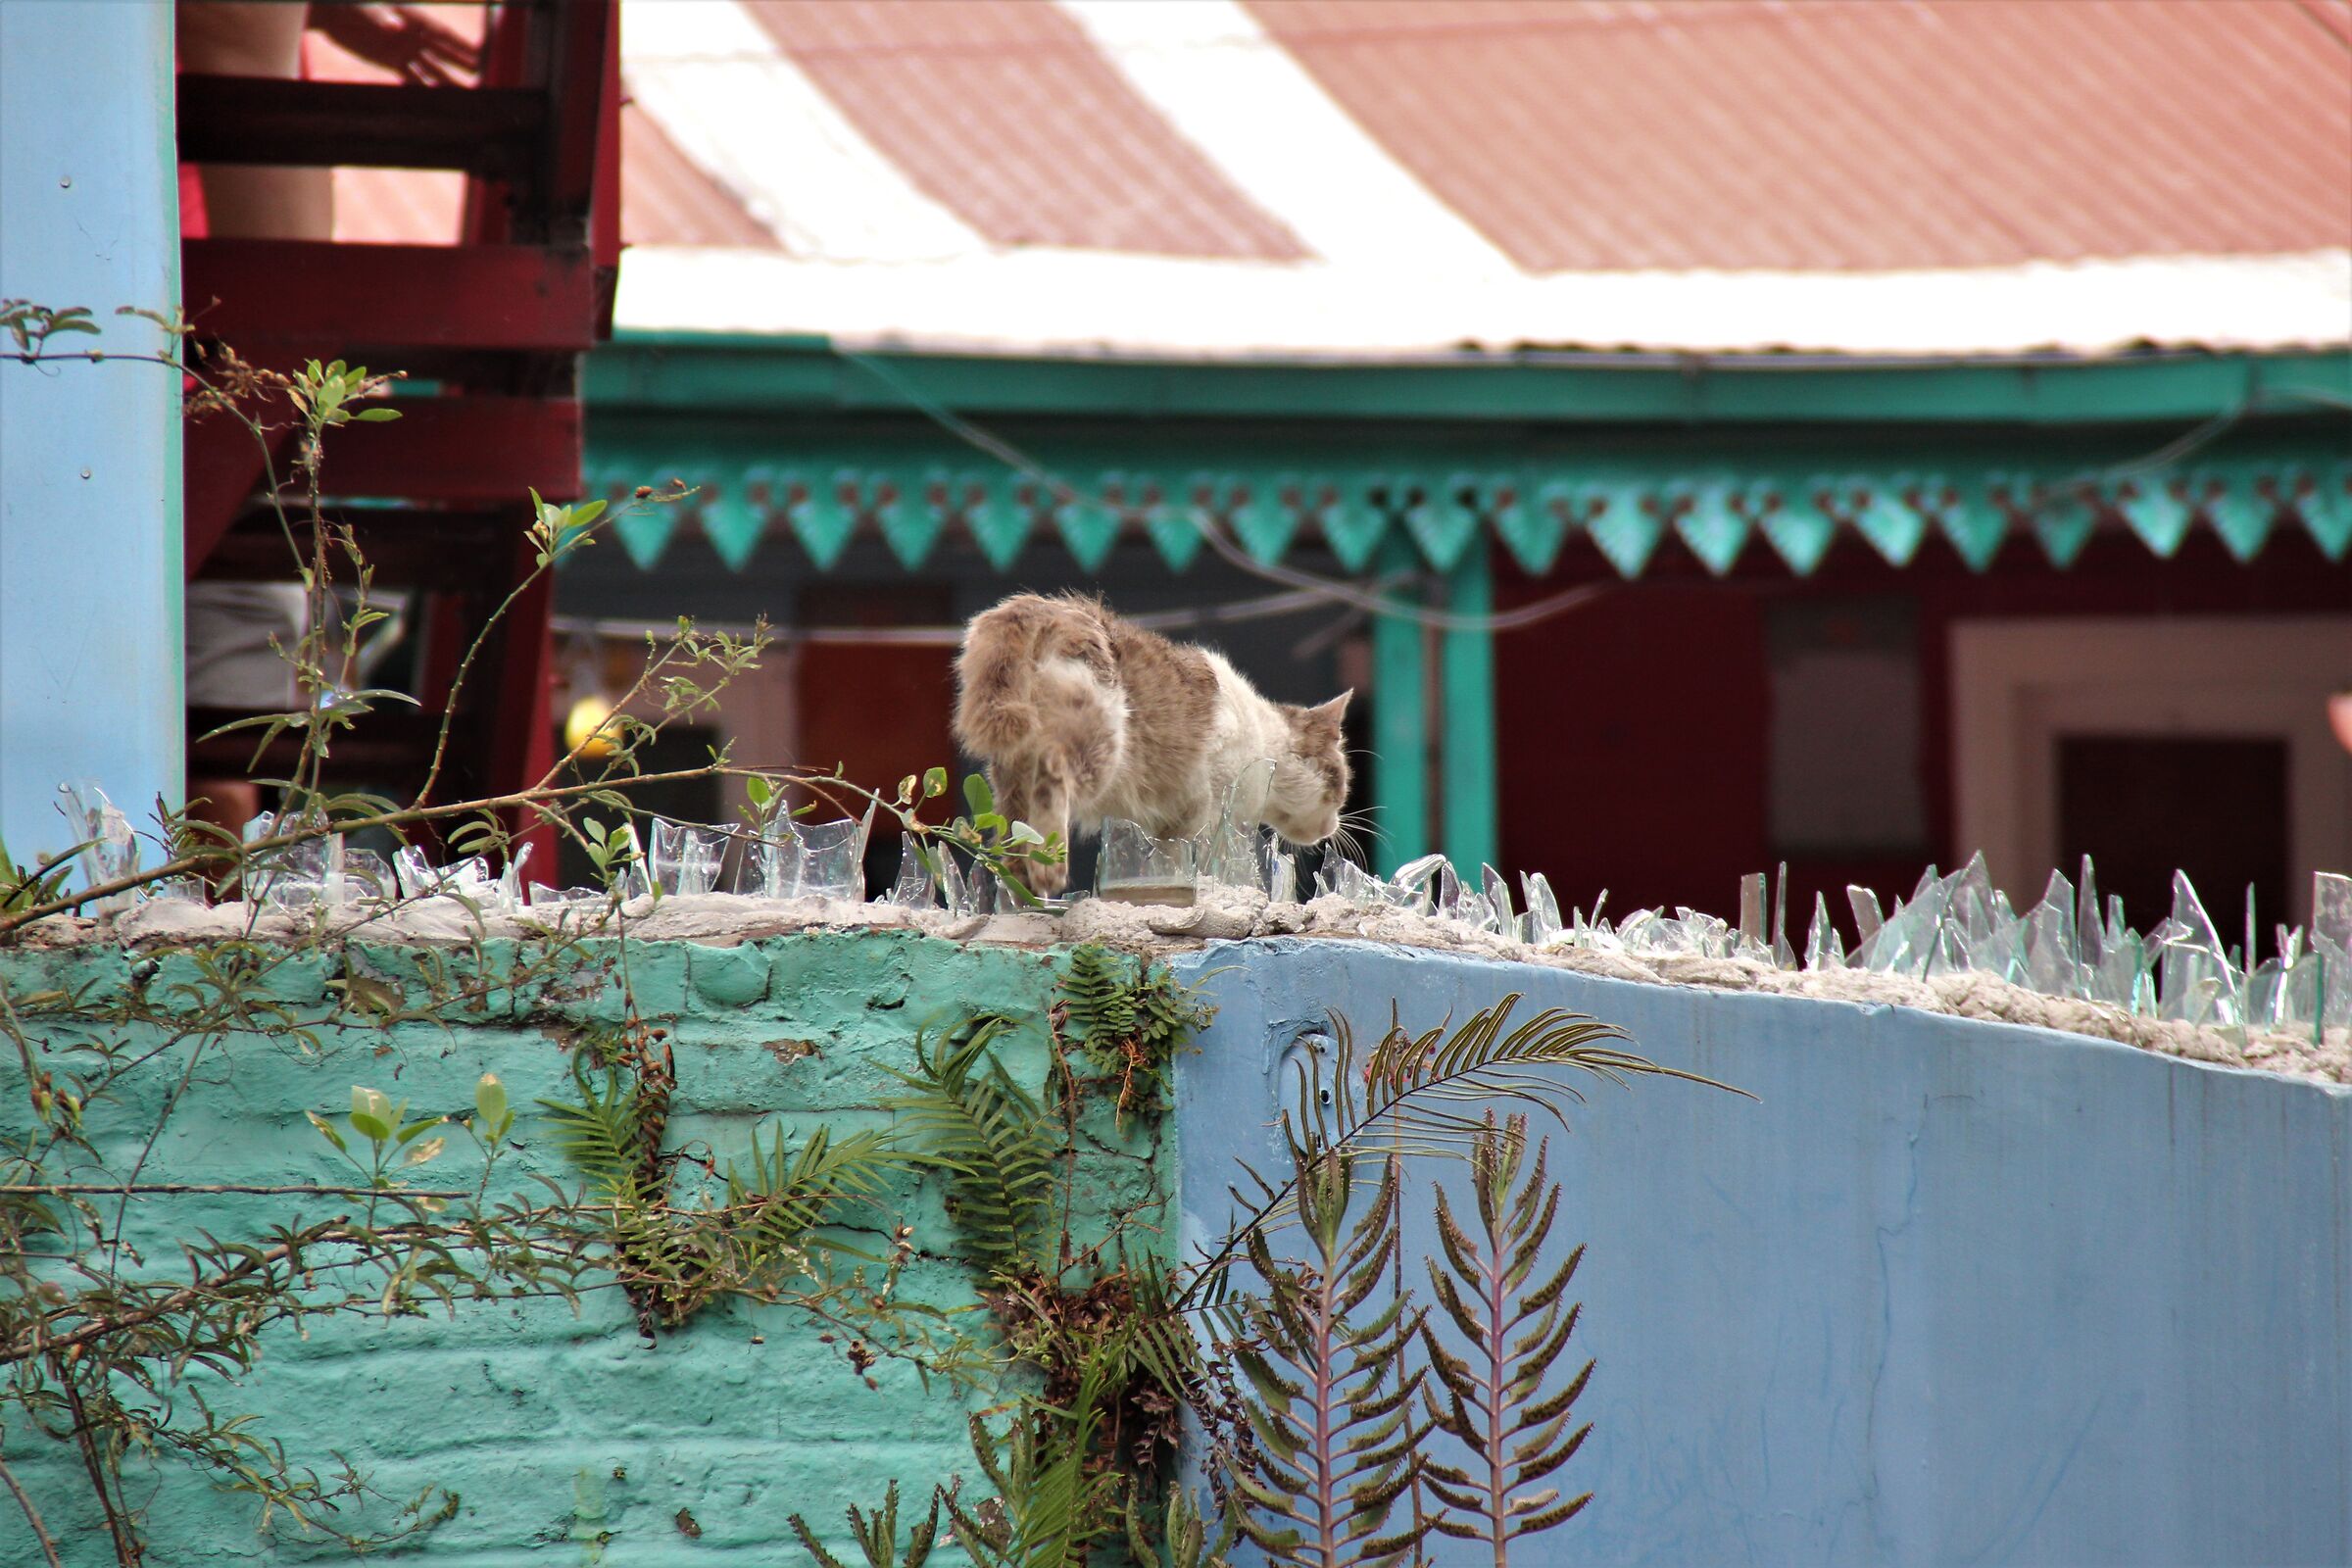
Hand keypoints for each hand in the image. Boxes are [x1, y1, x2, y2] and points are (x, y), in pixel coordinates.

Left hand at [309, 3, 481, 86]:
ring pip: (431, 68)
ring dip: (446, 81)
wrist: (333, 13)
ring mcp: (404, 49)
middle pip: (443, 53)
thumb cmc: (354, 5)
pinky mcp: (392, 61)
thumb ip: (382, 18)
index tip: (479, 56)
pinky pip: (413, 77)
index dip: (461, 46)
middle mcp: (414, 36)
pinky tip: (437, 99)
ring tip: (464, 95)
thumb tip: (396, 28)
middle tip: (481, 77)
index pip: (442, 34)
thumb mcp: (368, 10)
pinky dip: (424, 87)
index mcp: (414, 20)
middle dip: (461, 65)